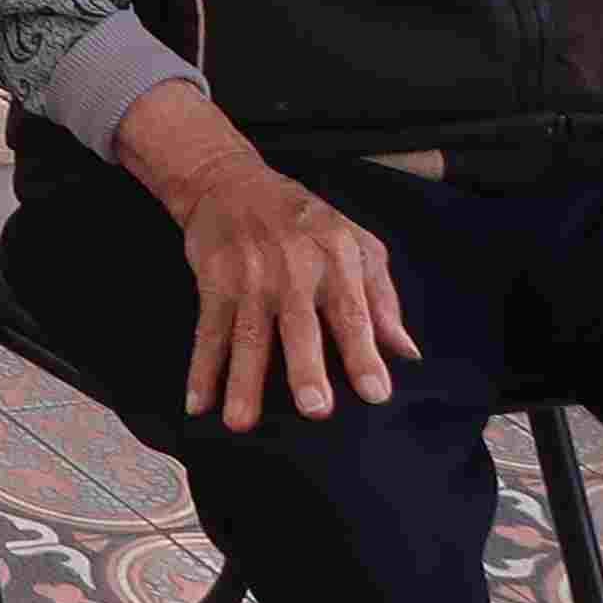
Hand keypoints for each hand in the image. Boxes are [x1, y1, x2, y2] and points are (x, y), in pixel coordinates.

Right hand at [130, 116, 417, 431]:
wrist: (229, 181)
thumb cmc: (303, 220)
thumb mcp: (355, 242)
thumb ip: (382, 298)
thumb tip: (406, 352)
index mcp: (336, 259)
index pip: (353, 312)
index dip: (364, 353)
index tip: (375, 393)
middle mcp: (293, 267)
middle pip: (299, 324)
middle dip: (305, 366)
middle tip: (314, 408)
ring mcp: (250, 275)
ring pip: (247, 334)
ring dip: (241, 379)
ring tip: (240, 421)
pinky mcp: (213, 279)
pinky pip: (208, 329)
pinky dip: (200, 367)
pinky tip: (197, 401)